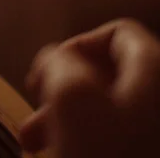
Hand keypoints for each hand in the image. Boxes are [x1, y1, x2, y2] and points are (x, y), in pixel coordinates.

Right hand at [19, 19, 159, 156]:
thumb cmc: (109, 156)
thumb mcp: (74, 101)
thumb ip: (61, 64)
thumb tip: (56, 57)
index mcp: (156, 72)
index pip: (118, 34)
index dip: (76, 45)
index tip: (43, 75)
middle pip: (111, 77)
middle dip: (63, 93)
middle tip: (33, 119)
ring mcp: (154, 133)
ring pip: (112, 113)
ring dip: (67, 124)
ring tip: (36, 147)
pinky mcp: (146, 152)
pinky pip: (119, 141)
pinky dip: (88, 144)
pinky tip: (62, 155)